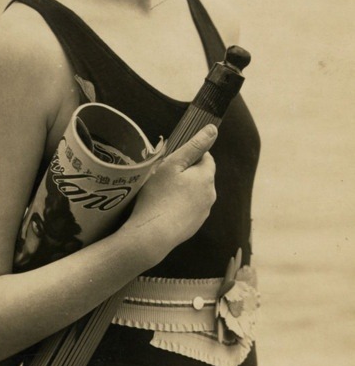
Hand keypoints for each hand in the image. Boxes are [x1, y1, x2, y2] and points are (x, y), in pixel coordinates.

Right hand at [125, 125, 216, 255]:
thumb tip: (213, 129)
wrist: (152, 235)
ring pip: (196, 192)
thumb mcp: (173, 164)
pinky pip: (190, 208)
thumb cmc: (159, 196)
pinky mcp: (195, 226)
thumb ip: (194, 146)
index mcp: (206, 177)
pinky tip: (164, 209)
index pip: (206, 157)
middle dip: (186, 173)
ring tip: (162, 194)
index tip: (172, 161)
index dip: (189, 155)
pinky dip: (180, 205)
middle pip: (201, 175)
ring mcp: (203, 212)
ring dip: (183, 189)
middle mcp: (211, 195)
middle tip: (164, 176)